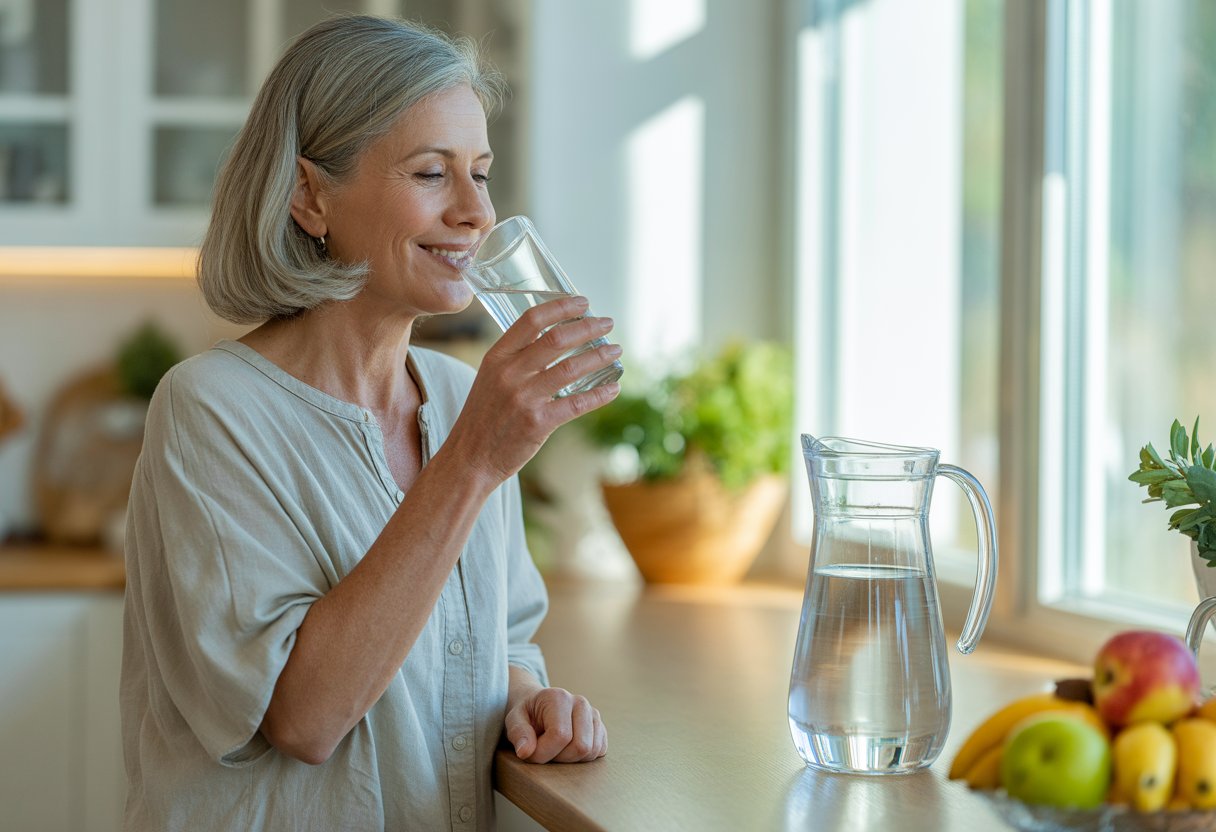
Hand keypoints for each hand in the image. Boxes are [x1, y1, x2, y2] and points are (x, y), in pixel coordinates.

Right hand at [451, 295, 621, 484]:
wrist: (469, 458)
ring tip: (615, 352)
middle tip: (607, 324)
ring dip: (599, 357)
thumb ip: (516, 360)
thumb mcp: (490, 379)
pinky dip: (599, 395)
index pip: (532, 320)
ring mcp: (524, 398)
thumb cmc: (483, 418)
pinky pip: (576, 403)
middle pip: (556, 339)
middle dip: (588, 327)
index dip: (561, 307)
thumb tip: (555, 343)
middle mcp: (510, 373)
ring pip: (570, 368)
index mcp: (497, 357)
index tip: (583, 302)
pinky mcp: (537, 423)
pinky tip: (613, 388)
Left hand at [504, 684, 607, 763]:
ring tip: (555, 748)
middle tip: (544, 750)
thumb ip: (518, 734)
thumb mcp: (514, 719)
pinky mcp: (600, 727)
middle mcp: (580, 703)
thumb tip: (525, 752)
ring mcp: (593, 714)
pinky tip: (568, 748)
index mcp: (559, 698)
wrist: (538, 706)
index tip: (530, 752)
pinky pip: (600, 751)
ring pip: (592, 751)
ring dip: (571, 759)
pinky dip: (583, 757)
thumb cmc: (526, 714)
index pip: (560, 736)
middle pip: (581, 746)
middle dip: (559, 758)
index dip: (543, 753)